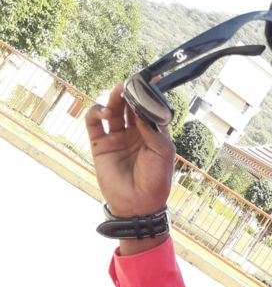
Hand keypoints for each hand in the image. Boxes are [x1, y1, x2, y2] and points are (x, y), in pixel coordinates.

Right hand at [85, 84, 175, 217]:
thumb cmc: (156, 180)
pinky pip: (93, 122)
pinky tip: (104, 113)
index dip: (148, 95)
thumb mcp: (163, 152)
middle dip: (130, 93)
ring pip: (113, 109)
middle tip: (130, 84)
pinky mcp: (100, 144)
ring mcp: (117, 137)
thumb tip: (142, 107)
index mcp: (152, 133)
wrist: (137, 205)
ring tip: (118, 94)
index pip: (148, 108)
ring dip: (114, 98)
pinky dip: (96, 112)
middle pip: (129, 105)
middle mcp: (134, 132)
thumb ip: (154, 128)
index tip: (149, 81)